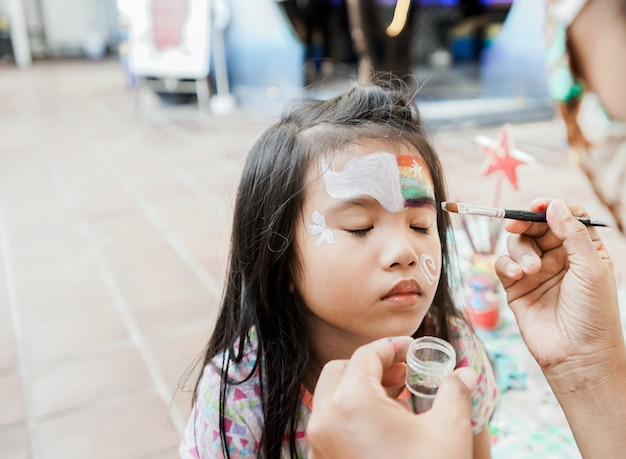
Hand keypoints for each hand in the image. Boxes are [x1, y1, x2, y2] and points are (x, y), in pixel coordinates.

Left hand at [307, 336, 476, 458]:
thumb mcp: (449, 430)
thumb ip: (454, 392)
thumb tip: (464, 374)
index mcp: (350, 403)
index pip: (365, 356)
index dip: (391, 347)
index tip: (412, 349)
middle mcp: (324, 420)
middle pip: (340, 371)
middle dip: (372, 366)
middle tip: (404, 374)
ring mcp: (318, 444)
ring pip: (332, 398)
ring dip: (362, 389)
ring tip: (400, 401)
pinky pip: (332, 425)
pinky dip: (353, 414)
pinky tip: (386, 428)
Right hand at [495, 198, 624, 382]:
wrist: (576, 355)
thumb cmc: (593, 313)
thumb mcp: (590, 268)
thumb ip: (572, 234)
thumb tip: (553, 204)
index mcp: (583, 250)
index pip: (565, 217)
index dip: (551, 207)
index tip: (537, 205)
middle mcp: (558, 257)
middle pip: (536, 226)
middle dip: (526, 223)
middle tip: (517, 225)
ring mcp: (535, 272)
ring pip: (518, 243)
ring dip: (520, 250)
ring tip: (531, 270)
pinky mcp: (516, 287)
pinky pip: (503, 264)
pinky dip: (507, 265)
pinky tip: (518, 276)